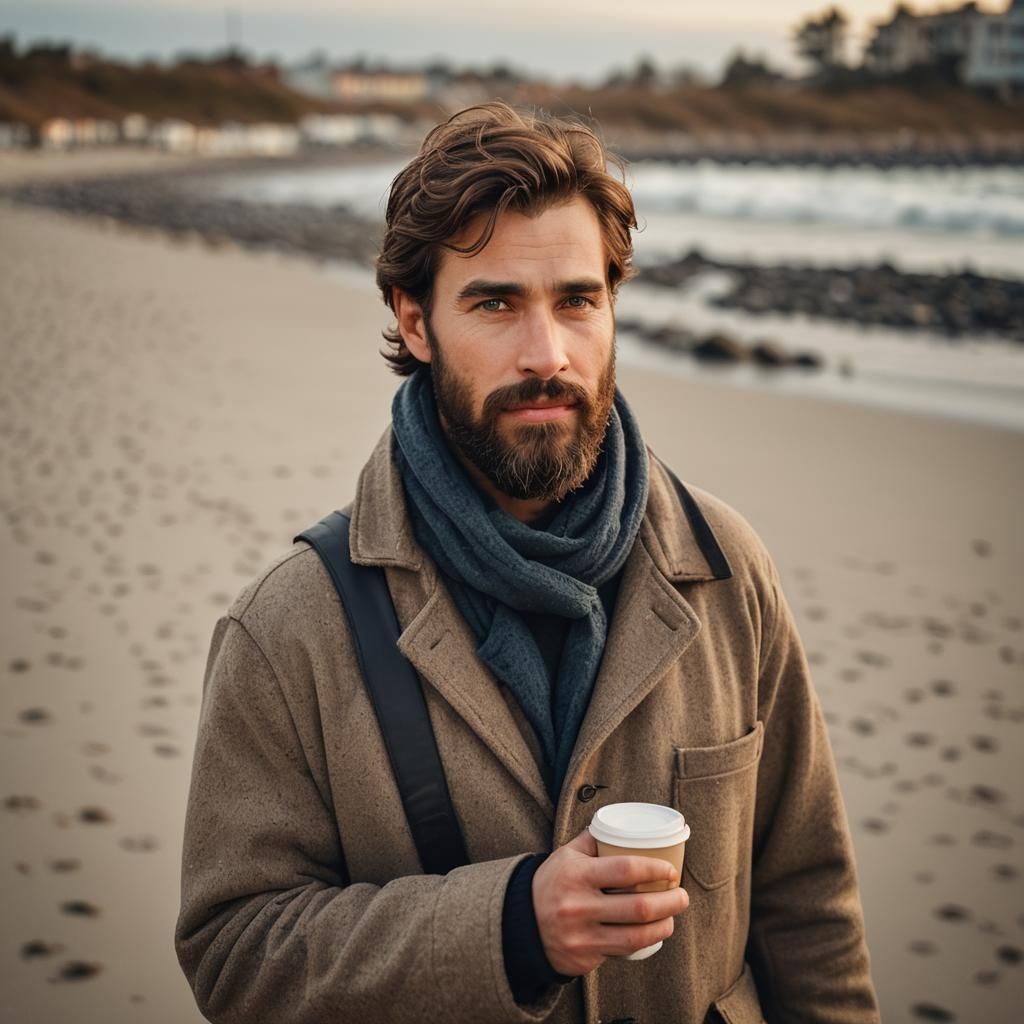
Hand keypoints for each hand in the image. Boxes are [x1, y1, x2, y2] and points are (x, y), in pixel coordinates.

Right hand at [532, 829, 689, 975]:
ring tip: (672, 917)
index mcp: (577, 875)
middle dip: (669, 902)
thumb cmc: (550, 884)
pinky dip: (643, 942)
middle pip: (638, 907)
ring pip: (636, 936)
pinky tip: (653, 933)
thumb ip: (591, 841)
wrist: (521, 924)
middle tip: (682, 896)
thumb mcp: (565, 856)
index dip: (655, 870)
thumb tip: (618, 826)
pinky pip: (622, 952)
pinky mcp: (585, 959)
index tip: (671, 871)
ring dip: (663, 926)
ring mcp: (582, 936)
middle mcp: (579, 906)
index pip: (626, 870)